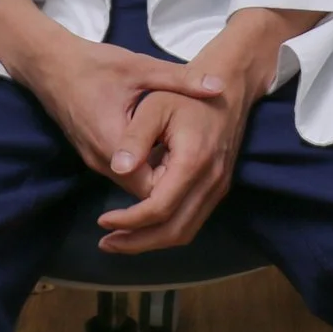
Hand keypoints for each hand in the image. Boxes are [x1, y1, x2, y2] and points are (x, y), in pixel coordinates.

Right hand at [0, 0, 221, 195]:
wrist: (48, 63)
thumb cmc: (94, 64)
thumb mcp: (140, 67)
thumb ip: (180, 79)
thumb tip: (219, 87)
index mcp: (114, 142)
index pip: (151, 188)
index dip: (177, 184)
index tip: (202, 169)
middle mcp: (101, 161)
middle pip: (143, 194)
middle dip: (171, 186)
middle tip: (202, 171)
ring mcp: (93, 160)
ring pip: (132, 187)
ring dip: (157, 179)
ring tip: (186, 164)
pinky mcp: (91, 155)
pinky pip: (123, 175)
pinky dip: (143, 171)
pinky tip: (164, 153)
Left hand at [96, 6, 321, 252]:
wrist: (229, 89)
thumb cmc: (186, 95)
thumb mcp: (155, 104)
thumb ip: (135, 137)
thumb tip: (117, 168)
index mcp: (193, 161)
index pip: (159, 208)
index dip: (129, 220)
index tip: (102, 220)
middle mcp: (211, 181)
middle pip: (174, 230)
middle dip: (137, 242)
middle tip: (106, 242)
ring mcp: (218, 188)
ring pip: (185, 232)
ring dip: (151, 242)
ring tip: (119, 240)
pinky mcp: (218, 189)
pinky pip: (192, 221)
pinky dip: (166, 230)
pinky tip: (142, 226)